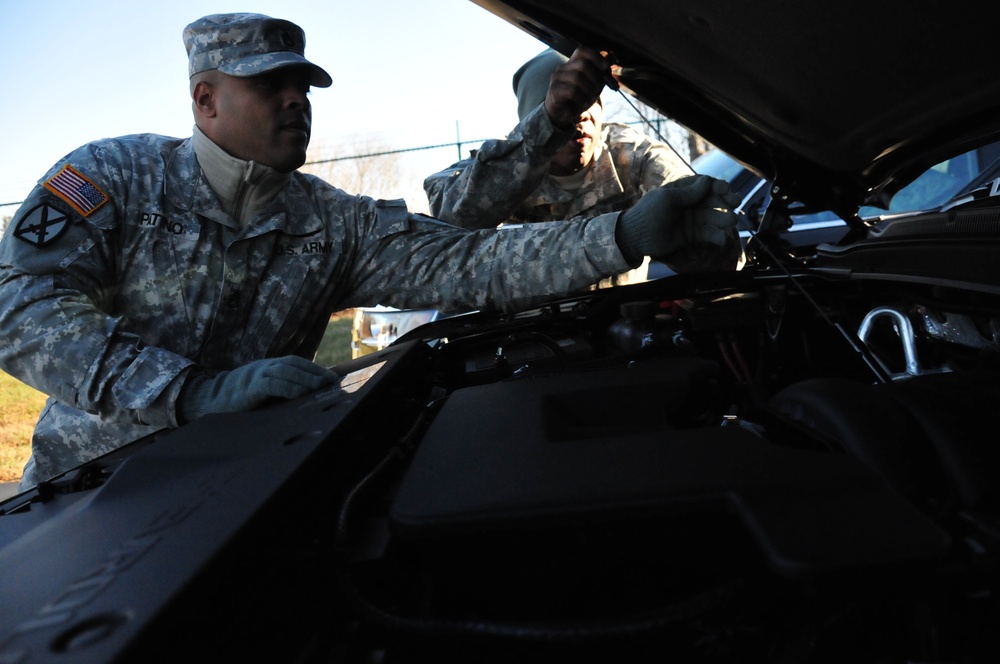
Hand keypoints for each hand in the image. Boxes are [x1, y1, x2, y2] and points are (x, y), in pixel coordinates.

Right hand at [178, 356, 339, 422]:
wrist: (209, 403)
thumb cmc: (240, 401)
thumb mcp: (263, 392)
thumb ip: (281, 391)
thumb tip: (309, 398)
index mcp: (268, 367)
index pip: (296, 362)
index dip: (315, 369)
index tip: (332, 377)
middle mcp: (263, 367)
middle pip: (293, 364)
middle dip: (314, 372)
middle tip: (331, 382)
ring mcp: (254, 375)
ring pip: (284, 371)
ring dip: (305, 378)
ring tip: (321, 387)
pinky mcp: (248, 389)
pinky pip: (270, 384)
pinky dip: (287, 387)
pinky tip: (300, 393)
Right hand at [544, 47, 612, 127]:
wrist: (562, 115)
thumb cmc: (578, 98)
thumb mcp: (594, 85)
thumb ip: (602, 74)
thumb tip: (612, 61)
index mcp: (572, 64)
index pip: (583, 50)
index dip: (596, 56)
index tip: (606, 68)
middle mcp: (563, 68)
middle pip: (583, 64)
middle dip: (595, 78)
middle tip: (596, 90)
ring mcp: (557, 78)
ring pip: (578, 77)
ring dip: (588, 90)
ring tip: (589, 99)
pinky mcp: (554, 90)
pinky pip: (572, 91)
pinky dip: (581, 99)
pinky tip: (582, 104)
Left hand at [615, 175, 740, 264]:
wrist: (636, 238)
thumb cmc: (649, 213)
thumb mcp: (668, 199)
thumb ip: (689, 192)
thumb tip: (708, 180)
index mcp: (682, 190)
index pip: (705, 185)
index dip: (717, 186)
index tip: (727, 189)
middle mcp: (689, 203)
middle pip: (713, 200)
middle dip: (725, 202)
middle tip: (734, 204)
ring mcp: (692, 219)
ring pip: (713, 217)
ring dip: (724, 219)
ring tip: (731, 221)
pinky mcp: (692, 236)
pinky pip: (708, 234)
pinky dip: (716, 236)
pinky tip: (722, 239)